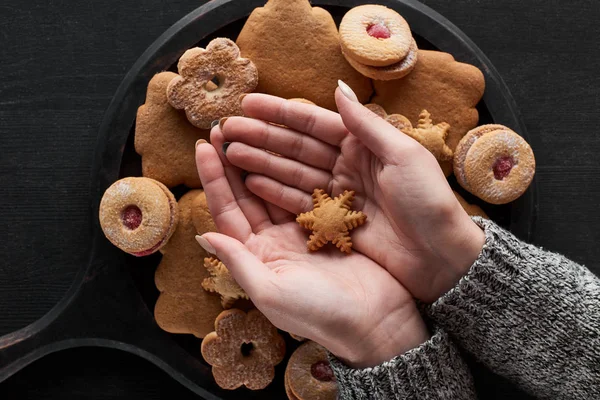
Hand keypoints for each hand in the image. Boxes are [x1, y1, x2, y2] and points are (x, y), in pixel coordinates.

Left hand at [194, 130, 428, 367]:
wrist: (375, 320)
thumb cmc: (321, 313)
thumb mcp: (273, 292)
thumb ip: (239, 263)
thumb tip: (204, 235)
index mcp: (256, 257)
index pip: (227, 212)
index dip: (214, 180)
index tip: (204, 147)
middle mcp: (274, 242)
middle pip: (246, 194)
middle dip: (233, 162)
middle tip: (224, 127)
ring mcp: (300, 231)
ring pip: (273, 187)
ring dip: (261, 159)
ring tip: (250, 129)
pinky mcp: (327, 224)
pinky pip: (304, 191)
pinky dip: (294, 168)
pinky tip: (288, 145)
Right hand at [216, 83, 484, 302]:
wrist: (441, 257)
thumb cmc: (428, 202)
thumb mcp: (404, 156)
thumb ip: (366, 124)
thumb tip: (337, 88)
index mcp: (365, 144)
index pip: (314, 123)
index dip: (280, 113)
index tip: (248, 105)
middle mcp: (347, 164)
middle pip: (296, 147)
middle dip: (261, 137)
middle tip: (227, 130)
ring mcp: (337, 193)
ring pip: (292, 172)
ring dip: (261, 162)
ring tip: (230, 154)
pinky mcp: (332, 220)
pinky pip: (298, 201)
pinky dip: (275, 192)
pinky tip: (251, 183)